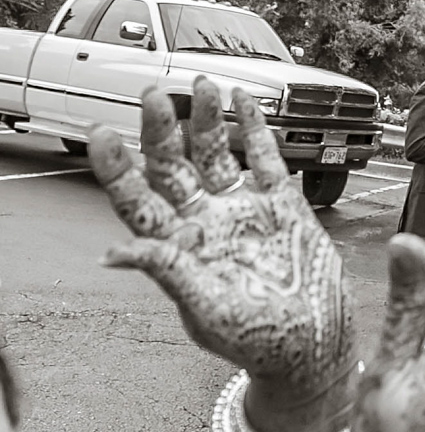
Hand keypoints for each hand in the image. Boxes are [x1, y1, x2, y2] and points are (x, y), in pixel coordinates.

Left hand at [90, 80, 354, 431]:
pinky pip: (268, 160)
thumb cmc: (258, 341)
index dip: (117, 168)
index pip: (136, 200)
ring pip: (217, 154)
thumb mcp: (208, 311)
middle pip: (174, 166)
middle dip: (162, 130)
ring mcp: (244, 210)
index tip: (103, 136)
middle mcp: (206, 222)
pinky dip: (258, 131)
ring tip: (203, 86)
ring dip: (207, 120)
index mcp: (178, 247)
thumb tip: (114, 254)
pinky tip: (246, 104)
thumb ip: (168, 273)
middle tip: (155, 96)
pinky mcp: (284, 206)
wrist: (315, 345)